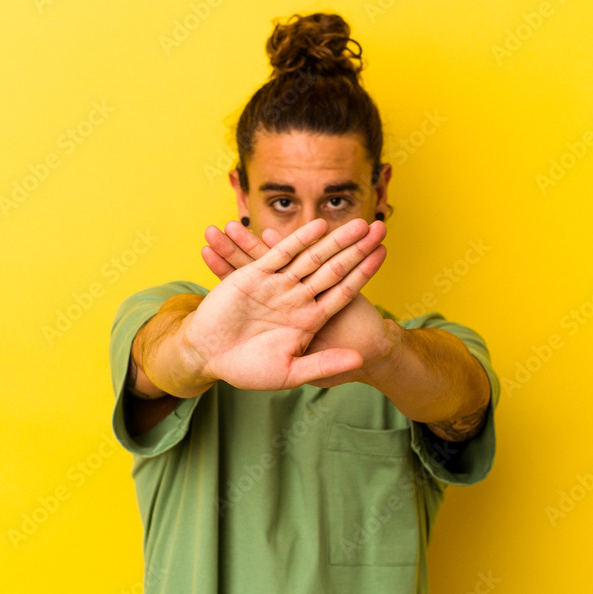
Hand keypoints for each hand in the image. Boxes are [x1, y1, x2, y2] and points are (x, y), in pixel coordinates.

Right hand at [186, 218, 386, 389]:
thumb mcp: (290, 372)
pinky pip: (281, 253)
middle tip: (380, 227)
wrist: (208, 356)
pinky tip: (318, 225)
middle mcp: (298, 298)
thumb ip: (323, 364)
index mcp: (310, 320)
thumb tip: (359, 359)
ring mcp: (279, 284)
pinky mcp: (255, 275)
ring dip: (335, 238)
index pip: (344, 290)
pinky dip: (299, 239)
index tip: (384, 254)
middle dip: (356, 248)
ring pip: (312, 256)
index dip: (365, 272)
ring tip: (359, 221)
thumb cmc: (247, 369)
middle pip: (334, 267)